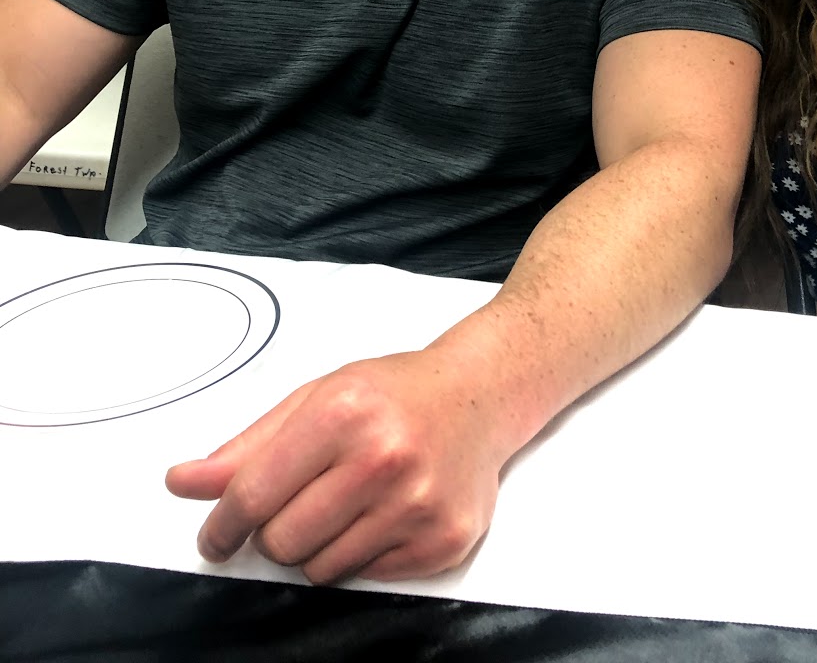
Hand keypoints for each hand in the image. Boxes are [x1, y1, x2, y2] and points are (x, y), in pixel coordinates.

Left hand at [165, 350, 506, 583]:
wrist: (479, 396)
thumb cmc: (394, 393)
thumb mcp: (317, 398)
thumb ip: (248, 446)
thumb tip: (183, 482)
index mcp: (343, 413)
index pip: (253, 495)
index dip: (221, 526)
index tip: (214, 538)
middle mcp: (382, 458)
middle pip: (282, 542)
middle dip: (276, 531)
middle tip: (300, 502)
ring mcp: (417, 505)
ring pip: (321, 569)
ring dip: (318, 546)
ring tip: (346, 502)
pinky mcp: (441, 541)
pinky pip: (367, 577)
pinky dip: (361, 554)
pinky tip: (381, 514)